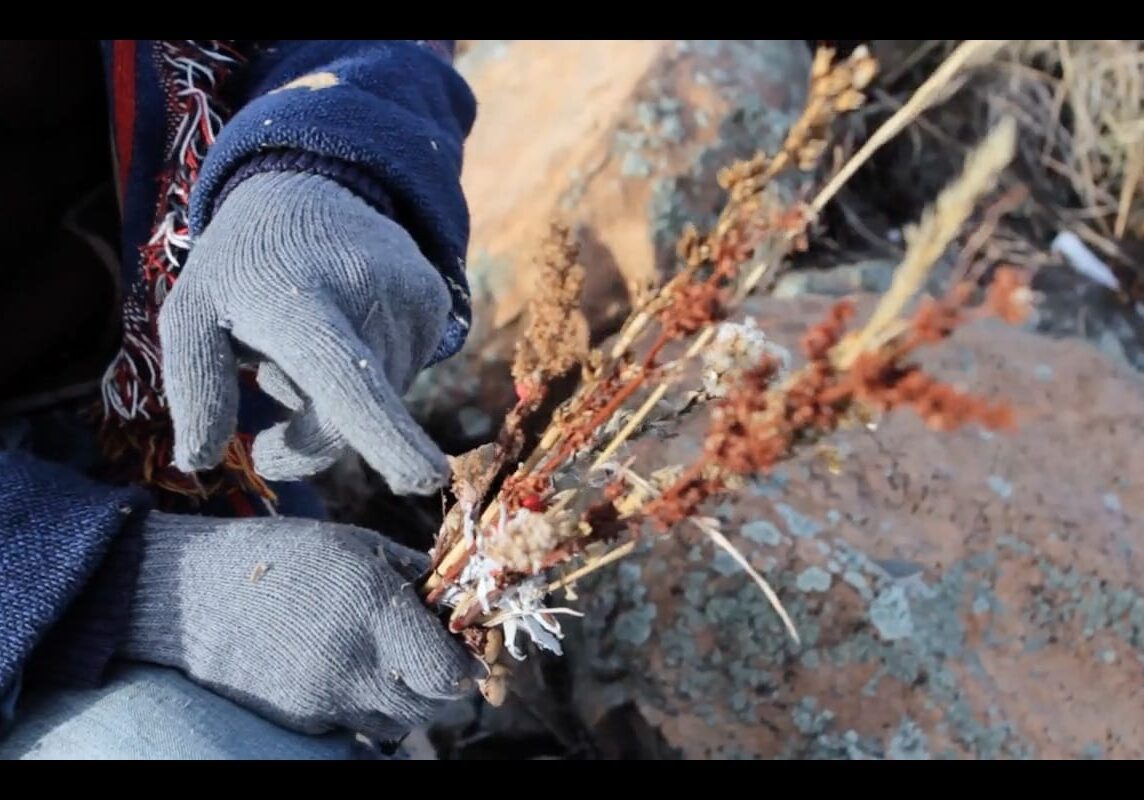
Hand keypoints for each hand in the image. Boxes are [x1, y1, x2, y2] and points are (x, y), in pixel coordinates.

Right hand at [120, 512, 479, 740]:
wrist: (195, 595)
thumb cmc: (282, 556)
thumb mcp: (355, 545)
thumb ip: (410, 573)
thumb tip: (452, 594)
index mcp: (373, 605)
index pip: (445, 669)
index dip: (466, 664)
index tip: (466, 652)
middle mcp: (353, 660)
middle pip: (430, 704)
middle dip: (443, 684)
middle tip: (435, 658)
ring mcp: (324, 697)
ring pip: (397, 724)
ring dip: (408, 702)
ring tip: (393, 667)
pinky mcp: (301, 720)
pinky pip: (356, 726)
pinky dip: (365, 708)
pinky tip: (351, 675)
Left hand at [158, 171, 450, 493]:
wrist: (310, 187)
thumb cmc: (241, 263)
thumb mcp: (189, 313)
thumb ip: (194, 386)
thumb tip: (202, 462)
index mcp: (299, 301)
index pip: (346, 377)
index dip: (382, 433)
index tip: (424, 478)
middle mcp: (370, 295)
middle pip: (356, 415)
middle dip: (311, 440)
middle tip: (266, 439)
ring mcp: (413, 297)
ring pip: (383, 401)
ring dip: (341, 401)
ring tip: (310, 347)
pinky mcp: (436, 303)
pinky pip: (403, 373)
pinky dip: (371, 376)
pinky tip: (347, 330)